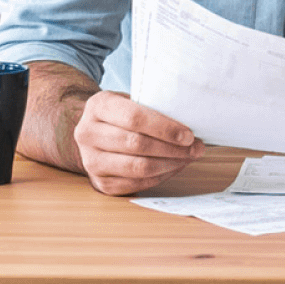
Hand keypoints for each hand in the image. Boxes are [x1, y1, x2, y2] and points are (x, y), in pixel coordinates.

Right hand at [73, 90, 204, 196]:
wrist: (95, 131)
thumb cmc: (122, 113)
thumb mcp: (131, 99)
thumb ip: (154, 108)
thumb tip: (191, 125)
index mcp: (98, 106)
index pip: (134, 118)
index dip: (165, 128)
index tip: (189, 135)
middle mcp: (88, 133)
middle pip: (137, 144)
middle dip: (173, 148)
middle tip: (196, 148)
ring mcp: (91, 161)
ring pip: (137, 167)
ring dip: (170, 164)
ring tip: (188, 158)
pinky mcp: (100, 182)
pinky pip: (136, 184)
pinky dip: (160, 177)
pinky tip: (174, 167)